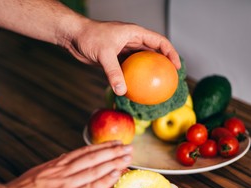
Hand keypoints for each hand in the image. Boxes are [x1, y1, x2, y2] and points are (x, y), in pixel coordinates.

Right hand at [5, 141, 131, 187]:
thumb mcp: (37, 175)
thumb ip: (52, 169)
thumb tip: (63, 161)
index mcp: (56, 166)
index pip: (82, 154)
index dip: (100, 148)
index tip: (112, 144)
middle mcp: (64, 171)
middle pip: (93, 158)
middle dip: (112, 152)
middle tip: (127, 146)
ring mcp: (67, 184)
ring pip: (95, 169)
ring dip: (114, 162)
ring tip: (128, 156)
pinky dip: (106, 180)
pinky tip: (117, 175)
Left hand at [65, 20, 180, 95]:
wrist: (73, 36)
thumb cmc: (89, 37)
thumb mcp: (104, 54)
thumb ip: (113, 72)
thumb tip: (122, 91)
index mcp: (135, 33)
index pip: (159, 41)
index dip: (171, 53)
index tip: (177, 67)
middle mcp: (132, 41)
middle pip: (154, 52)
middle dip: (163, 64)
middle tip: (170, 80)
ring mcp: (124, 50)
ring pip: (141, 63)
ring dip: (148, 73)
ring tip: (155, 88)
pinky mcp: (115, 59)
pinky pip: (128, 70)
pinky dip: (133, 79)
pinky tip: (135, 91)